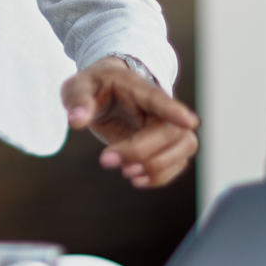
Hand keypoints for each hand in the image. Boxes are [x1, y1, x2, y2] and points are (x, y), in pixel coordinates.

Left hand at [62, 56, 199, 187]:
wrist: (105, 90)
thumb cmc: (94, 86)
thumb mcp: (77, 86)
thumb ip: (77, 100)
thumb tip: (77, 120)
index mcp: (137, 87)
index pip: (159, 98)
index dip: (174, 110)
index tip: (189, 122)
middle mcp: (157, 107)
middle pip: (171, 131)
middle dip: (142, 152)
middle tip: (106, 159)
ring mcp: (165, 126)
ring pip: (184, 147)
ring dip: (158, 168)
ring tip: (126, 172)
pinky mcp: (163, 144)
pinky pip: (177, 162)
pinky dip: (160, 177)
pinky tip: (136, 179)